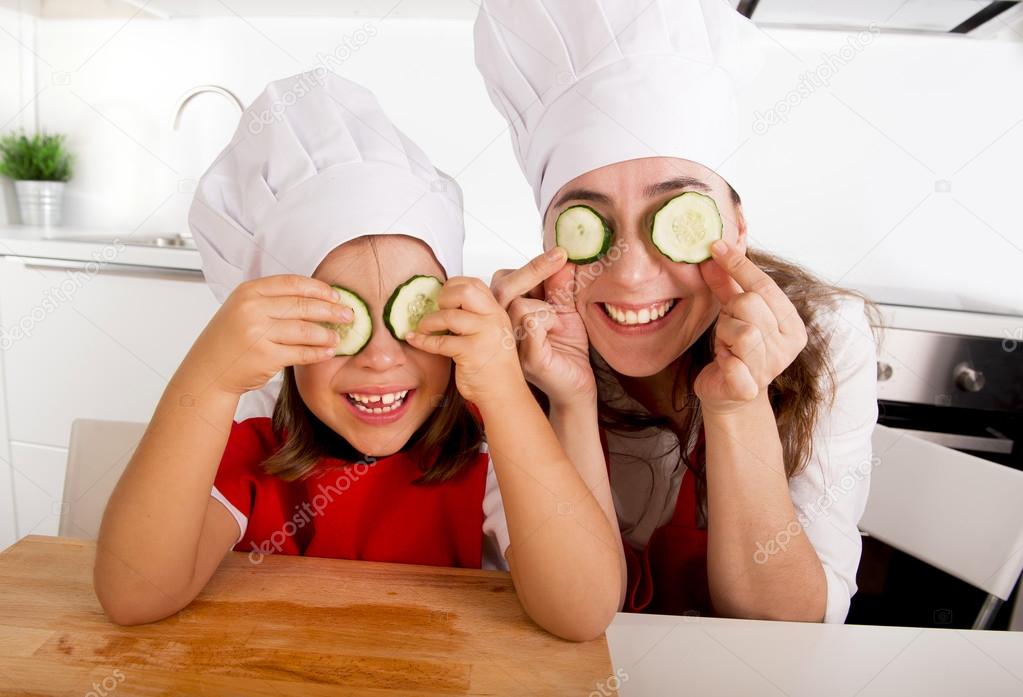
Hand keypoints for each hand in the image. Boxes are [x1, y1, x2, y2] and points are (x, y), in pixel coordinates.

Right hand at [185, 275, 351, 395]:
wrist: (208, 370)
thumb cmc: (230, 340)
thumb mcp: (243, 309)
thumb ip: (273, 300)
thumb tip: (318, 297)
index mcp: (248, 292)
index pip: (292, 283)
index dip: (319, 288)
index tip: (336, 295)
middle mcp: (251, 309)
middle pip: (303, 305)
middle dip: (331, 310)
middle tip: (349, 315)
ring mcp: (257, 333)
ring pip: (305, 330)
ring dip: (327, 334)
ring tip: (338, 337)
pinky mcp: (265, 357)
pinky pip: (301, 353)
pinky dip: (318, 352)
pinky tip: (327, 351)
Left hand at [405, 277, 524, 407]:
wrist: (504, 394)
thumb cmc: (495, 367)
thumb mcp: (492, 334)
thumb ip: (476, 317)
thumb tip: (444, 303)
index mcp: (496, 312)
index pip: (474, 284)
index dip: (452, 286)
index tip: (442, 299)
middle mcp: (492, 319)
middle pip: (463, 291)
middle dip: (443, 298)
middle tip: (436, 310)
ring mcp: (483, 335)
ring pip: (448, 316)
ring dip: (428, 322)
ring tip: (423, 329)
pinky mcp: (471, 353)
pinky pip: (439, 342)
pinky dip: (422, 341)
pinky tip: (415, 339)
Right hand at [491, 247, 595, 407]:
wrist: (577, 385)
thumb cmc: (567, 350)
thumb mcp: (566, 310)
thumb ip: (560, 286)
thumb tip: (563, 256)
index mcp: (508, 312)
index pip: (506, 278)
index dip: (532, 265)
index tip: (559, 253)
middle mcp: (502, 326)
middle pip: (503, 284)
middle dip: (535, 268)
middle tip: (561, 257)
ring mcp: (509, 343)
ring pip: (516, 302)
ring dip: (545, 305)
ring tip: (558, 322)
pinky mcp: (525, 357)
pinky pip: (530, 320)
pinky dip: (548, 319)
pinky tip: (556, 331)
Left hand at [694, 240, 808, 415]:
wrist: (729, 395)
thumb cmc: (735, 351)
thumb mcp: (733, 314)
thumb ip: (727, 285)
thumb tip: (713, 254)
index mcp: (792, 325)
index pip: (765, 286)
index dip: (739, 265)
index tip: (715, 246)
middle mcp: (787, 346)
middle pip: (751, 304)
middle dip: (730, 311)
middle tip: (728, 326)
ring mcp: (771, 368)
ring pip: (742, 331)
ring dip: (724, 334)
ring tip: (726, 346)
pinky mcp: (748, 388)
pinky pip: (733, 364)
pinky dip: (723, 361)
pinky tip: (724, 364)